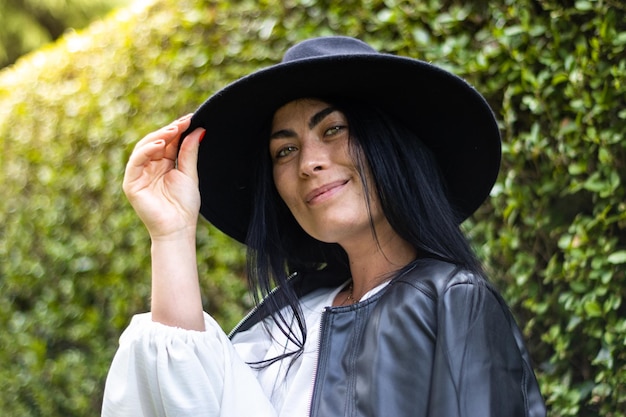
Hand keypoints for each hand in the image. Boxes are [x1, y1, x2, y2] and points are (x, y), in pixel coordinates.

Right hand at [123, 115, 205, 239]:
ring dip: (159, 136)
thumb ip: (189, 151)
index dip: (178, 129)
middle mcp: (149, 167)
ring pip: (144, 147)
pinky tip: (161, 143)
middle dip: (170, 130)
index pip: (168, 141)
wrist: (178, 228)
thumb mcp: (189, 173)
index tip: (191, 118)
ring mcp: (139, 174)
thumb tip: (198, 129)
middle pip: (156, 142)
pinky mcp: (131, 183)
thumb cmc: (184, 205)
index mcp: (163, 164)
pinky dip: (147, 150)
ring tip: (174, 130)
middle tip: (184, 122)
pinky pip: (136, 161)